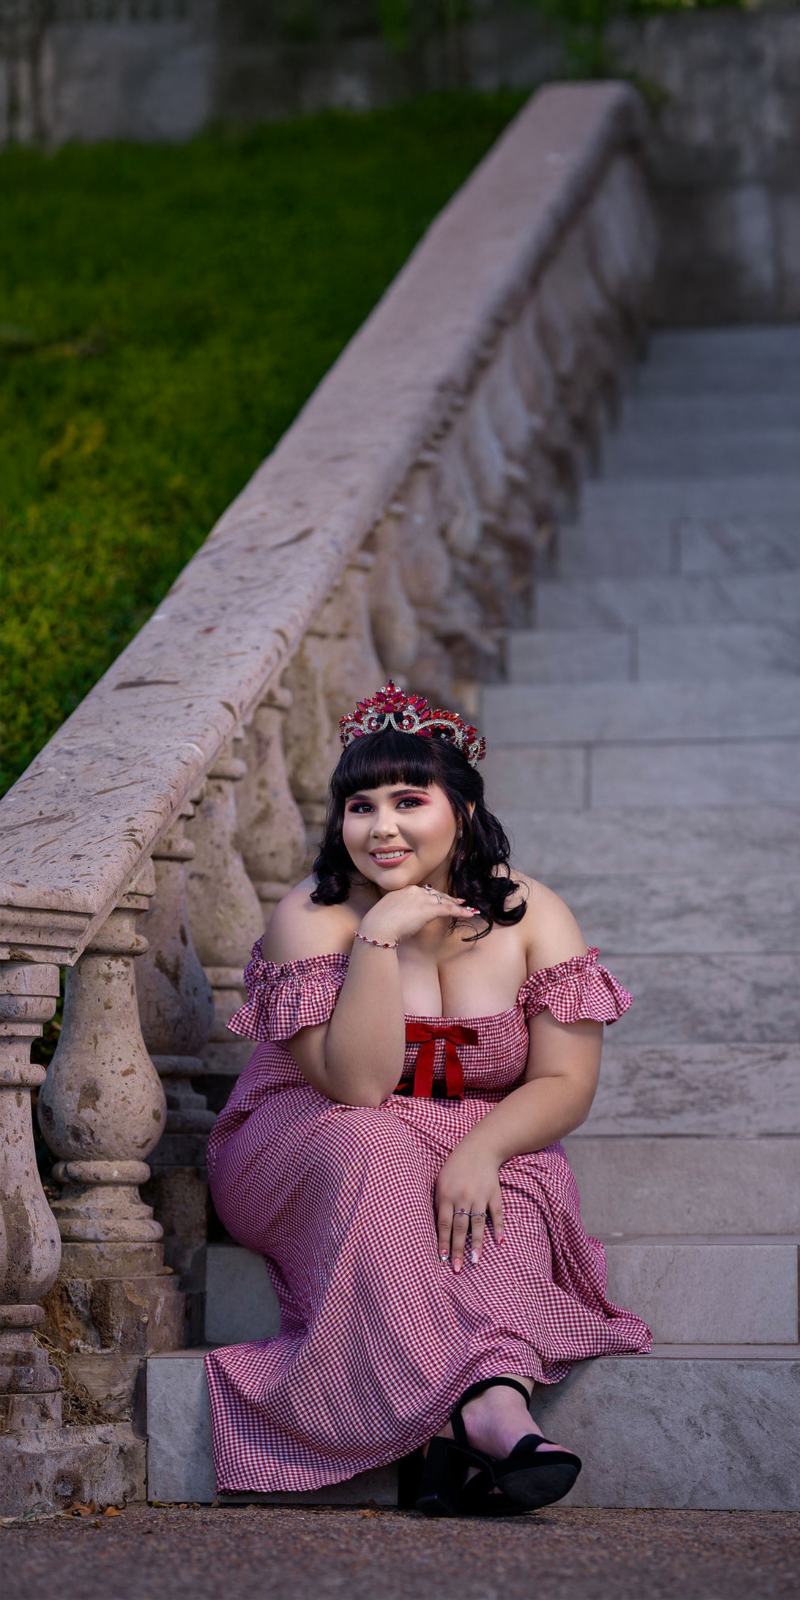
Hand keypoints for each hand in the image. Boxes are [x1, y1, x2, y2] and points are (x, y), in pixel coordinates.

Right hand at [358, 884, 479, 945]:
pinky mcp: (428, 909)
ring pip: (444, 901)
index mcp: (403, 890)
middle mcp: (413, 891)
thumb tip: (402, 919)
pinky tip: (469, 914)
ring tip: (468, 909)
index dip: (434, 896)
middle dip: (448, 898)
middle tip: (460, 901)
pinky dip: (460, 912)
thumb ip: (397, 912)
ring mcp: (421, 899)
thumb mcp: (386, 913)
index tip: (440, 898)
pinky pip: (448, 909)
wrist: (377, 928)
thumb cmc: (378, 926)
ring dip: (457, 905)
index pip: (423, 892)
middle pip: (436, 894)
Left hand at [434, 1142, 503, 1272]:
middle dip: (458, 1249)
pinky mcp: (494, 1194)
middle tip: (457, 1268)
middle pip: (460, 1228)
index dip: (444, 1242)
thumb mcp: (441, 1181)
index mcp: (446, 1194)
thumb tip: (440, 1228)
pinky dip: (499, 1227)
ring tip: (475, 1261)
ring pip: (478, 1224)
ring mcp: (480, 1196)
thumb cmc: (455, 1167)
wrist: (479, 1148)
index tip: (443, 1259)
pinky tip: (499, 1242)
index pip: (444, 1224)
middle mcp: (462, 1197)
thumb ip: (440, 1203)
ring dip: (477, 1243)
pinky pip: (496, 1213)